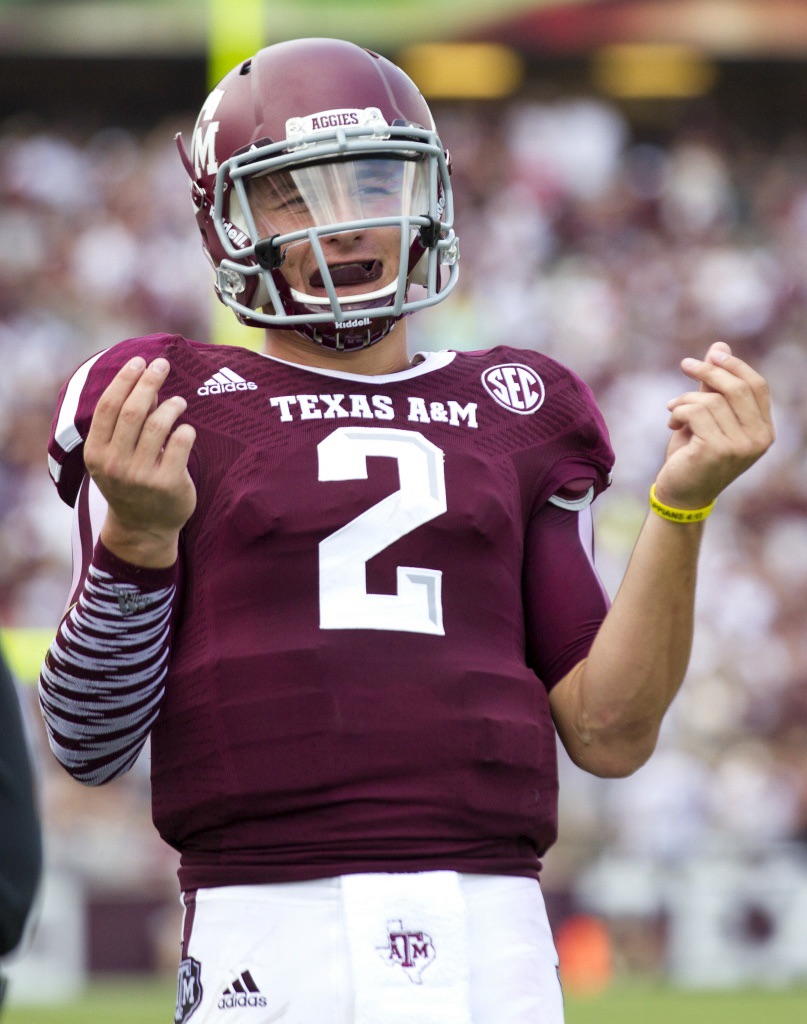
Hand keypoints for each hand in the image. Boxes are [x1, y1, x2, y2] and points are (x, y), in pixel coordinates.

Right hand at [83, 356, 196, 566]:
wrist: (144, 528)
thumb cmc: (131, 483)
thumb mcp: (117, 455)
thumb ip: (127, 422)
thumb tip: (145, 382)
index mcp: (96, 453)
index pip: (108, 406)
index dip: (124, 379)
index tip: (140, 362)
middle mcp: (115, 464)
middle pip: (133, 410)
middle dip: (149, 382)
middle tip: (163, 365)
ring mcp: (141, 475)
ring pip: (158, 424)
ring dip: (171, 406)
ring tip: (178, 402)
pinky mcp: (168, 483)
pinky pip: (181, 443)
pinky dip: (185, 430)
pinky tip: (186, 429)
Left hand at [656, 342, 773, 509]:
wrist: (680, 494)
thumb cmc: (694, 455)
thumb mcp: (708, 417)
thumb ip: (715, 385)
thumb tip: (719, 346)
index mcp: (764, 430)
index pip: (757, 386)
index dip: (735, 365)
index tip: (711, 355)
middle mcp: (759, 439)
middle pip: (736, 388)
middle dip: (708, 371)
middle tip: (685, 365)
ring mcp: (740, 446)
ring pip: (711, 401)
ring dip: (685, 400)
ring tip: (673, 411)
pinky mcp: (718, 450)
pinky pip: (696, 413)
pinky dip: (679, 411)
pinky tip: (671, 423)